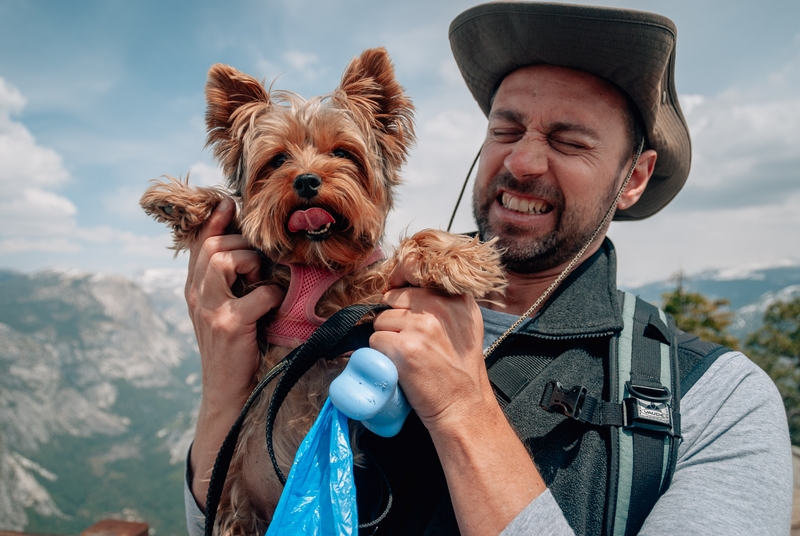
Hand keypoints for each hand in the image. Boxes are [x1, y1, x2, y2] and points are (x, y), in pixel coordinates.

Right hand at [185, 197, 284, 507]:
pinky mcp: (229, 325)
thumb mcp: (222, 309)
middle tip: (258, 261)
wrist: (226, 390)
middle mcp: (196, 295)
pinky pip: (257, 293)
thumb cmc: (233, 347)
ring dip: (250, 263)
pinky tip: (272, 308)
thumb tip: (248, 248)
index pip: (198, 244)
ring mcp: (210, 309)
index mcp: (194, 288)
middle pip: (212, 246)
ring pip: (224, 259)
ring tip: (259, 280)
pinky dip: (271, 295)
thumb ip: (226, 280)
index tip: (228, 203)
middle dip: (240, 244)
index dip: (213, 220)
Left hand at [370, 251, 544, 535]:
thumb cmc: (460, 371)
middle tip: (411, 343)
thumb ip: (442, 302)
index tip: (394, 292)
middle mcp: (440, 306)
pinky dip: (381, 356)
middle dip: (394, 319)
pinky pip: (375, 342)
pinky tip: (400, 367)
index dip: (398, 283)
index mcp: (457, 298)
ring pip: (381, 321)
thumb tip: (403, 288)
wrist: (464, 407)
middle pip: (393, 299)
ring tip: (408, 357)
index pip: (414, 269)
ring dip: (387, 338)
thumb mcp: (465, 325)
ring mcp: (422, 325)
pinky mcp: (404, 347)